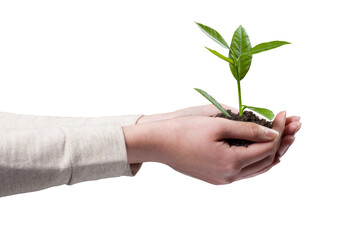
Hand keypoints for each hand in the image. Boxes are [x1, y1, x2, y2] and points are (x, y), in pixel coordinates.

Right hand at [137, 104, 301, 170]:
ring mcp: (223, 179)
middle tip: (291, 123)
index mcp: (231, 162)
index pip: (267, 147)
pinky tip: (262, 147)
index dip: (280, 129)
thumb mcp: (217, 123)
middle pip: (267, 160)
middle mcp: (230, 175)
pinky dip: (257, 158)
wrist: (158, 143)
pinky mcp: (217, 177)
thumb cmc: (183, 130)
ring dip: (272, 151)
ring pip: (258, 168)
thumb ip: (248, 129)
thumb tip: (274, 134)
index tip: (284, 112)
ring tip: (283, 134)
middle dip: (282, 141)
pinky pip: (245, 170)